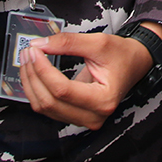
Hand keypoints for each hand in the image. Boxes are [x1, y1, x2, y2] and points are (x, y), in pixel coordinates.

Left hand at [18, 24, 161, 128]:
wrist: (134, 63)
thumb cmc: (121, 55)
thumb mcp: (98, 43)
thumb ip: (68, 43)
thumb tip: (40, 45)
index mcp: (103, 100)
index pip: (62, 90)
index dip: (43, 70)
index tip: (34, 50)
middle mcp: (94, 116)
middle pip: (50, 102)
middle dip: (33, 76)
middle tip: (27, 53)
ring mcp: (84, 119)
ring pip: (45, 107)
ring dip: (31, 84)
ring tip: (28, 61)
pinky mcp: (76, 116)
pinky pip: (48, 108)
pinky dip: (37, 90)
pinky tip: (34, 73)